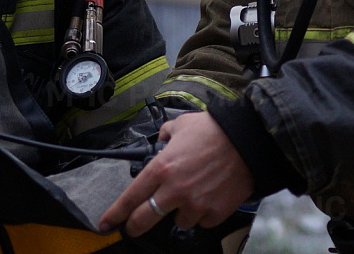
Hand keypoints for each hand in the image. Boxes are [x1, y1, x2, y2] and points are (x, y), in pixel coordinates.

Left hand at [98, 111, 254, 235]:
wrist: (247, 140)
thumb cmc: (215, 130)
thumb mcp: (181, 124)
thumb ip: (165, 135)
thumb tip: (162, 140)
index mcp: (162, 168)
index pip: (131, 196)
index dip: (115, 213)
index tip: (106, 223)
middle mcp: (175, 190)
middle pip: (144, 219)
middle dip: (134, 227)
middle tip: (132, 228)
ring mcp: (195, 204)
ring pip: (178, 221)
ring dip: (181, 212)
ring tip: (193, 193)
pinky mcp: (215, 213)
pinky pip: (202, 221)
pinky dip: (203, 213)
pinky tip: (210, 196)